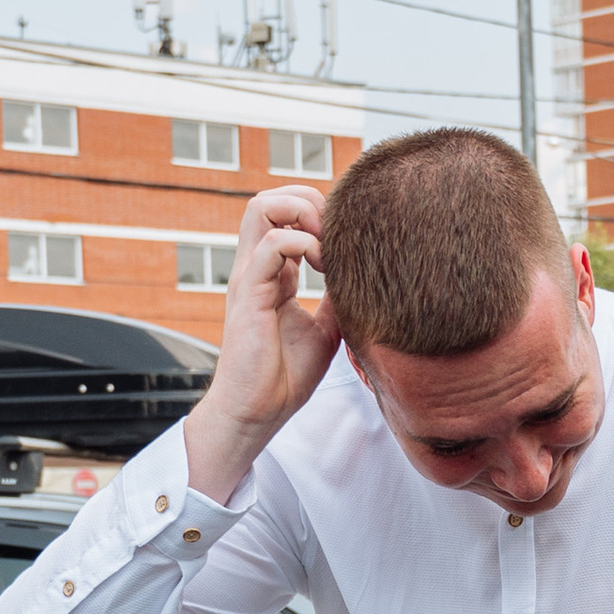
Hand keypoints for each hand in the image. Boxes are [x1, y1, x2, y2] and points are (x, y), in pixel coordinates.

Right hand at [184, 187, 342, 503]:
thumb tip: (364, 277)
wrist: (256, 414)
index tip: (345, 239)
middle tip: (335, 231)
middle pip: (269, 199)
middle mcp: (256, 268)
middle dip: (307, 199)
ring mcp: (250, 277)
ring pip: (262, 207)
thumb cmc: (284, 378)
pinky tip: (323, 267)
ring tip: (326, 242)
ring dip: (302, 211)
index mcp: (271, 274)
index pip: (284, 216)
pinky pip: (272, 245)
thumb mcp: (326, 330)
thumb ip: (337, 298)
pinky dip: (303, 242)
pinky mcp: (250, 294)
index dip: (317, 213)